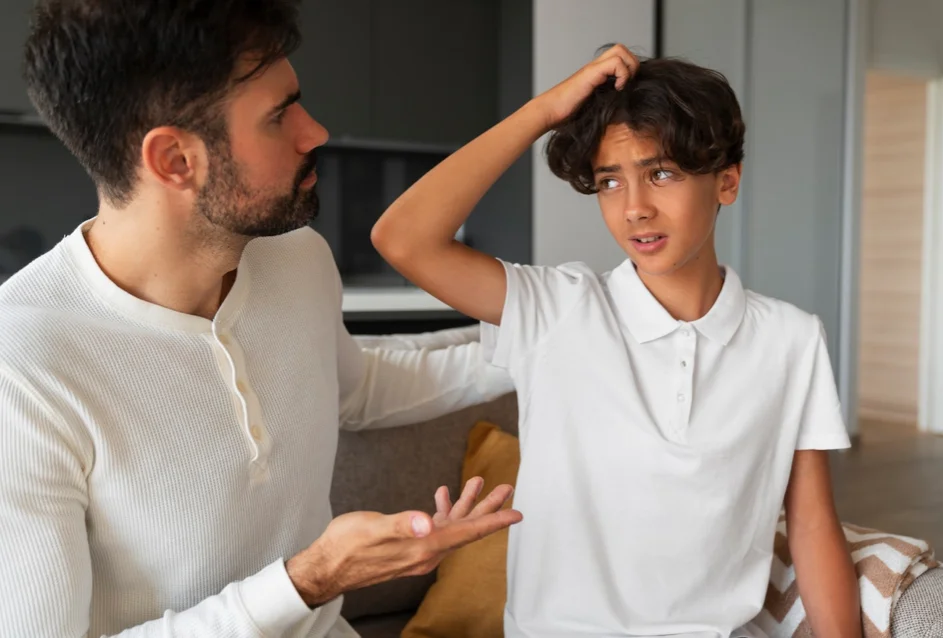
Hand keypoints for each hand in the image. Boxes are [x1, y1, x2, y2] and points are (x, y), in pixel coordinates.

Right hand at [286, 477, 520, 606]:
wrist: (327, 567)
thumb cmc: (346, 546)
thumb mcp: (373, 528)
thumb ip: (402, 524)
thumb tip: (427, 522)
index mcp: (423, 547)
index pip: (466, 533)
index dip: (493, 521)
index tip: (517, 513)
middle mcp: (425, 553)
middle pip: (466, 529)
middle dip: (488, 508)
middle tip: (507, 488)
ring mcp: (417, 552)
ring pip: (453, 527)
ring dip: (467, 505)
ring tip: (478, 482)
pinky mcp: (408, 548)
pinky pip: (435, 529)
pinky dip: (442, 511)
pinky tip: (441, 495)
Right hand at [533, 43, 638, 128]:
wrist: (549, 112)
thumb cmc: (565, 115)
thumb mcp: (592, 108)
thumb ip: (604, 103)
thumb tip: (622, 112)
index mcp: (596, 74)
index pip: (620, 58)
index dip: (629, 69)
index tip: (627, 89)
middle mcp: (595, 68)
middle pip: (621, 49)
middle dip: (632, 65)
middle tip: (627, 84)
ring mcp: (592, 69)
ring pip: (620, 50)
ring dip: (628, 67)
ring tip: (622, 85)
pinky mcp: (591, 73)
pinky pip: (616, 62)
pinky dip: (622, 74)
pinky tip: (616, 89)